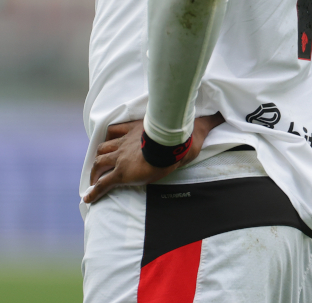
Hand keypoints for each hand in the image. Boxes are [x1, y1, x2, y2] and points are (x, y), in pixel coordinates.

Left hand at [83, 113, 224, 203]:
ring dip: (95, 173)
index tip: (108, 145)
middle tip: (97, 168)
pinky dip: (94, 191)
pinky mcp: (122, 173)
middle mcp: (125, 143)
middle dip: (100, 158)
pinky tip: (88, 199)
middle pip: (104, 148)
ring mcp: (121, 157)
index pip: (116, 132)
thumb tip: (224, 114)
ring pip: (100, 163)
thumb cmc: (183, 134)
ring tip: (92, 184)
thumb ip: (207, 121)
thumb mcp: (195, 126)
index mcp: (137, 131)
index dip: (111, 139)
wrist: (172, 141)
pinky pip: (103, 183)